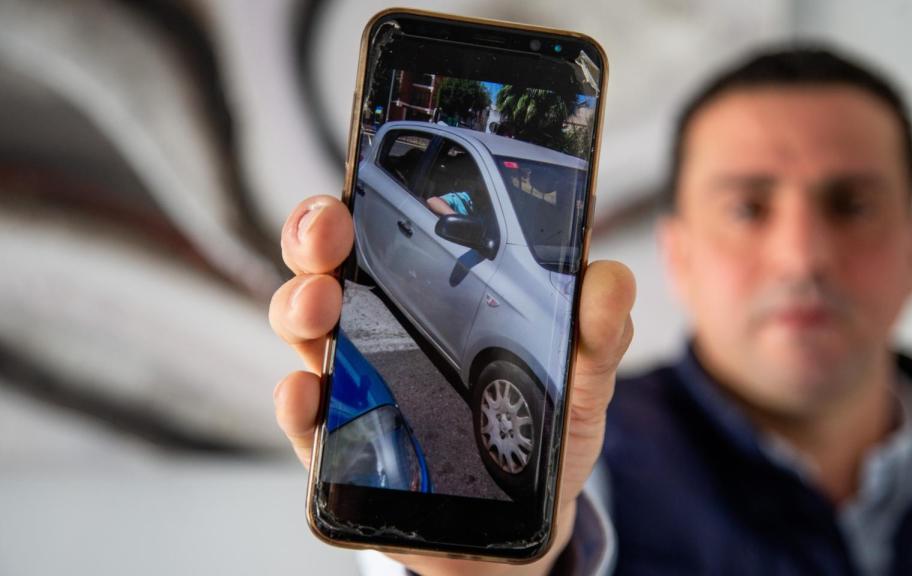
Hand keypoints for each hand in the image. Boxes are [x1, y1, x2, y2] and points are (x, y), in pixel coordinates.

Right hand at [269, 195, 634, 574]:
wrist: (518, 528)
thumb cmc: (538, 435)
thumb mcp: (579, 379)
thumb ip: (596, 333)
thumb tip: (610, 278)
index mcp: (430, 295)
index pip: (381, 233)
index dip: (358, 203)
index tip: (355, 187)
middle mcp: (380, 330)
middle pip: (327, 268)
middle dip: (314, 239)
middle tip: (330, 233)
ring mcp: (354, 385)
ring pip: (305, 331)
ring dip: (301, 307)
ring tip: (321, 304)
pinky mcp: (342, 446)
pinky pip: (306, 418)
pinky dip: (298, 400)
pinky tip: (308, 390)